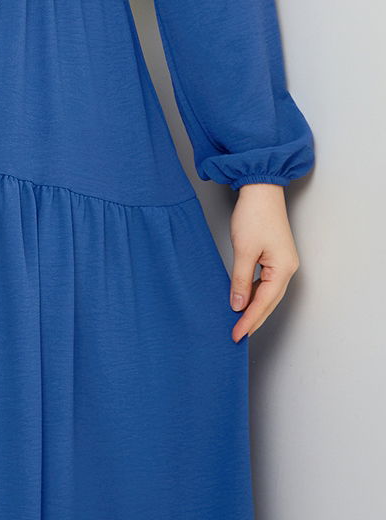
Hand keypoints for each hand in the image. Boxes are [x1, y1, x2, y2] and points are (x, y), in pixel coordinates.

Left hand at [228, 183, 300, 341]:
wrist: (260, 188)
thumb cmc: (254, 214)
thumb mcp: (244, 249)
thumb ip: (241, 279)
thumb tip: (239, 305)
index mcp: (283, 269)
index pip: (264, 303)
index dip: (249, 320)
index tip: (236, 334)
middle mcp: (287, 268)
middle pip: (269, 302)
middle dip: (253, 319)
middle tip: (237, 335)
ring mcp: (283, 262)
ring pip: (268, 293)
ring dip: (254, 308)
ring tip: (239, 322)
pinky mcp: (275, 256)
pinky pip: (265, 282)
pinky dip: (254, 293)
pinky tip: (244, 299)